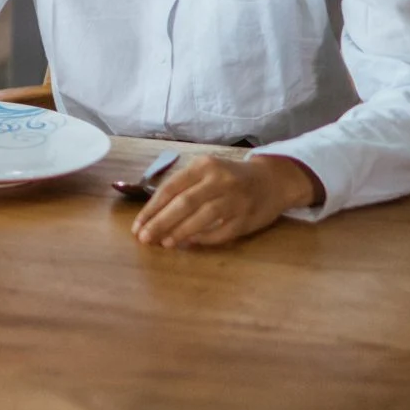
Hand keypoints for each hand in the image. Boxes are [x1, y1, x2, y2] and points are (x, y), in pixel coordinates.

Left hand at [130, 154, 320, 248]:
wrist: (271, 180)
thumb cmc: (228, 177)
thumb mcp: (205, 171)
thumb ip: (182, 187)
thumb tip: (152, 214)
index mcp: (203, 166)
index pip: (170, 188)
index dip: (152, 209)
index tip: (137, 225)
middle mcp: (219, 180)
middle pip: (184, 203)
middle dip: (160, 223)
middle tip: (145, 238)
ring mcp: (235, 199)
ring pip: (202, 217)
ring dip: (180, 232)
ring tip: (164, 243)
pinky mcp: (247, 218)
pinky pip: (221, 232)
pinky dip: (203, 239)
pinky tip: (189, 243)